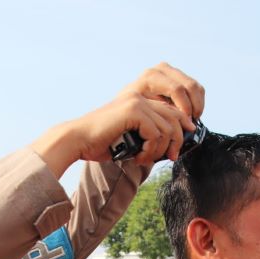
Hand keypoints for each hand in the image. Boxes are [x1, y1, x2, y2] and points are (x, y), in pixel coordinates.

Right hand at [32, 63, 203, 176]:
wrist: (79, 140)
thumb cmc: (101, 142)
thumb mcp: (131, 137)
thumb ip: (148, 135)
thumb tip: (171, 145)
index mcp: (140, 102)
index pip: (171, 112)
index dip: (180, 130)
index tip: (176, 150)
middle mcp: (140, 98)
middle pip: (175, 118)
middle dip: (177, 141)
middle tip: (171, 157)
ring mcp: (137, 102)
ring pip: (167, 128)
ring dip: (159, 150)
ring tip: (145, 159)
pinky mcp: (133, 111)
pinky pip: (155, 133)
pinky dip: (150, 150)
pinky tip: (138, 157)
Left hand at [121, 62, 204, 119]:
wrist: (131, 101)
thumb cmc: (135, 109)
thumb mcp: (144, 111)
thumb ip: (162, 112)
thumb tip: (181, 120)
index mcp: (151, 76)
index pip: (176, 89)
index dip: (184, 107)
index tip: (186, 121)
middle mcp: (162, 69)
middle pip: (189, 86)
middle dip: (194, 107)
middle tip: (191, 122)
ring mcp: (172, 71)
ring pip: (195, 87)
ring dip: (198, 105)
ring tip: (191, 119)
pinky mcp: (180, 76)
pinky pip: (197, 88)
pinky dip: (198, 102)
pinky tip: (192, 114)